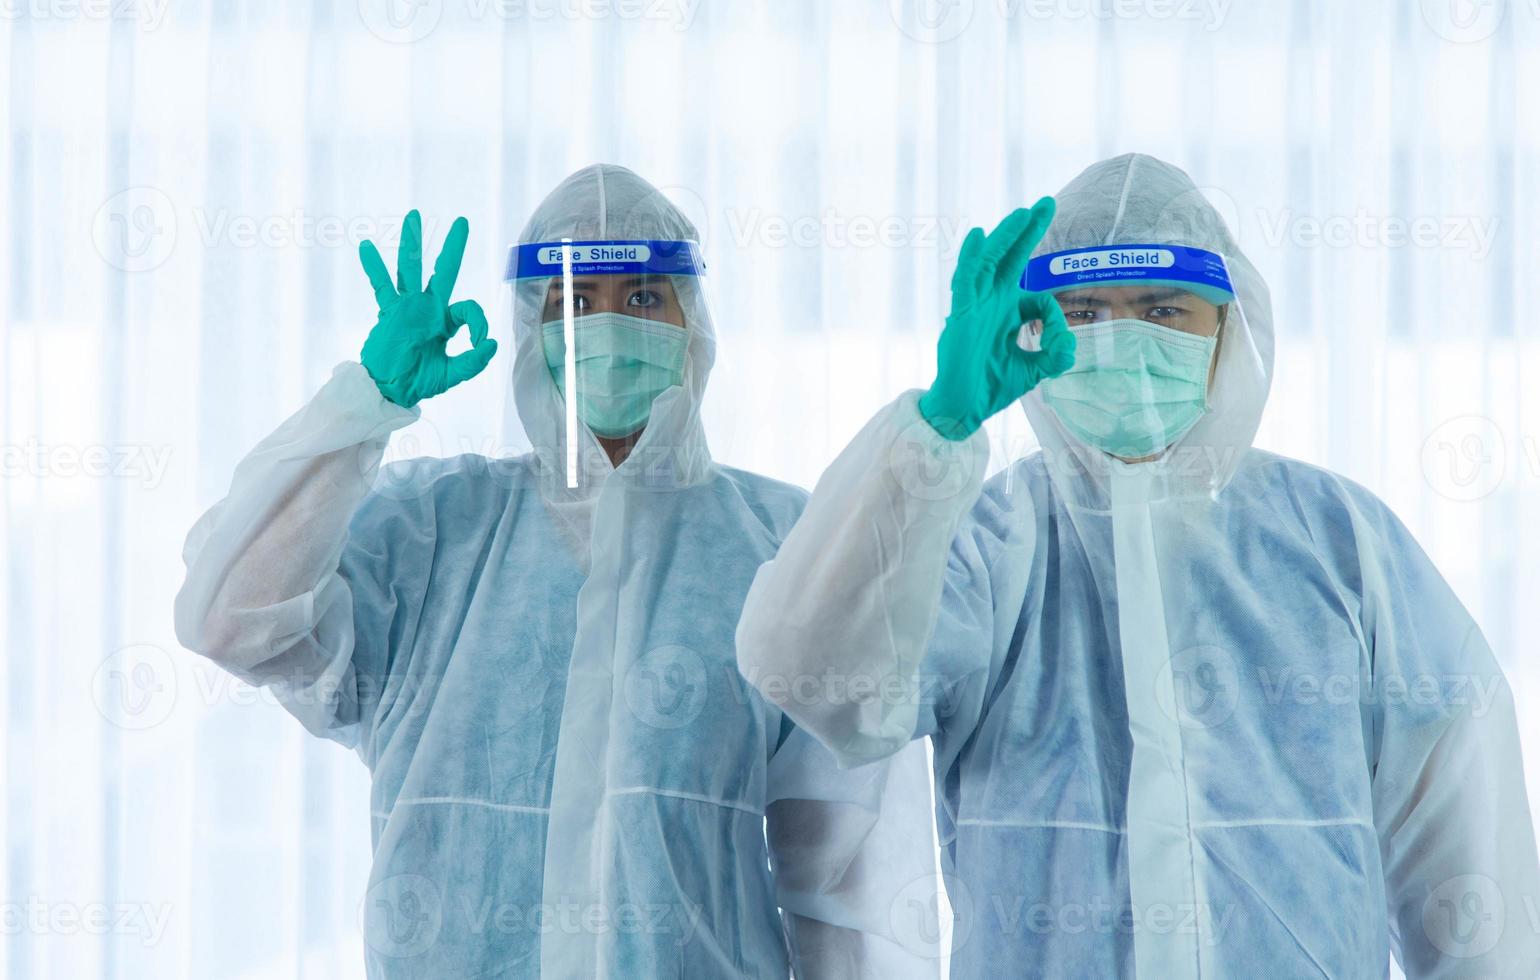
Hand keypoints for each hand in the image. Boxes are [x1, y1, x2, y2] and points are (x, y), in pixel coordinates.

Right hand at [359, 210, 497, 407]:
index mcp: (446, 322)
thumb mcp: (452, 373)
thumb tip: (492, 343)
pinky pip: (381, 286)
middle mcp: (428, 309)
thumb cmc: (418, 381)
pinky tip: (367, 247)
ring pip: (411, 270)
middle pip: (444, 271)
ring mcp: (407, 308)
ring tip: (413, 217)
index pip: (468, 309)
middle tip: (462, 222)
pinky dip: (374, 267)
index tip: (481, 341)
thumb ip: (473, 361)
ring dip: (412, 244)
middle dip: (452, 247)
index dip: (479, 322)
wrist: (389, 389)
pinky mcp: (389, 312)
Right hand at [917, 198, 1074, 440]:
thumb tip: (1070, 342)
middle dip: (1029, 231)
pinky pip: (966, 280)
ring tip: (1023, 214)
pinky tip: (979, 236)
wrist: (964, 408)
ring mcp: (975, 306)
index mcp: (1007, 314)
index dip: (1054, 317)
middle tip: (1047, 203)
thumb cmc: (991, 388)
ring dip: (1007, 237)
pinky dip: (971, 257)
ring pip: (990, 262)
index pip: (1037, 297)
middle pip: (1011, 258)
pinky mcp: (961, 314)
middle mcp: (991, 303)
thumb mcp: (1036, 370)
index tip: (1059, 343)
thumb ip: (1056, 355)